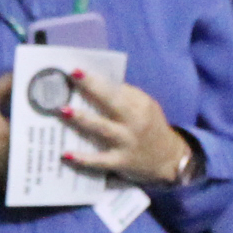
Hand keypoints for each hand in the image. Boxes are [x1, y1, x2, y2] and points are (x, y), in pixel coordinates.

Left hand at [59, 70, 194, 185]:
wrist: (169, 159)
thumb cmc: (150, 128)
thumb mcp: (145, 108)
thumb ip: (125, 97)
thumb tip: (95, 83)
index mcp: (140, 104)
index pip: (117, 88)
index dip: (96, 79)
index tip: (76, 70)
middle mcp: (135, 121)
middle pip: (111, 102)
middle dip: (92, 88)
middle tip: (71, 79)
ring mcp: (127, 142)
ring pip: (102, 128)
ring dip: (83, 119)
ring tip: (63, 110)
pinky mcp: (121, 161)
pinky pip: (100, 160)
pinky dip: (83, 159)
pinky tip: (66, 155)